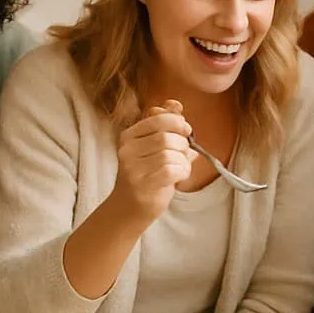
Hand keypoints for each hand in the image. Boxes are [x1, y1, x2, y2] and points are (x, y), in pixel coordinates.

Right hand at [110, 100, 196, 225]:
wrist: (130, 208)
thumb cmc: (147, 174)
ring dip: (183, 161)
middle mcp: (126, 150)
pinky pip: (172, 170)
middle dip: (182, 145)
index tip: (186, 131)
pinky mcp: (142, 185)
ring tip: (180, 168)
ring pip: (171, 154)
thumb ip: (165, 125)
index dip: (178, 122)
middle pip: (166, 137)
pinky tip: (178, 177)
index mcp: (128, 136)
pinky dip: (182, 172)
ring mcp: (132, 168)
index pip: (158, 118)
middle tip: (182, 155)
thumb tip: (176, 104)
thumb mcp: (154, 146)